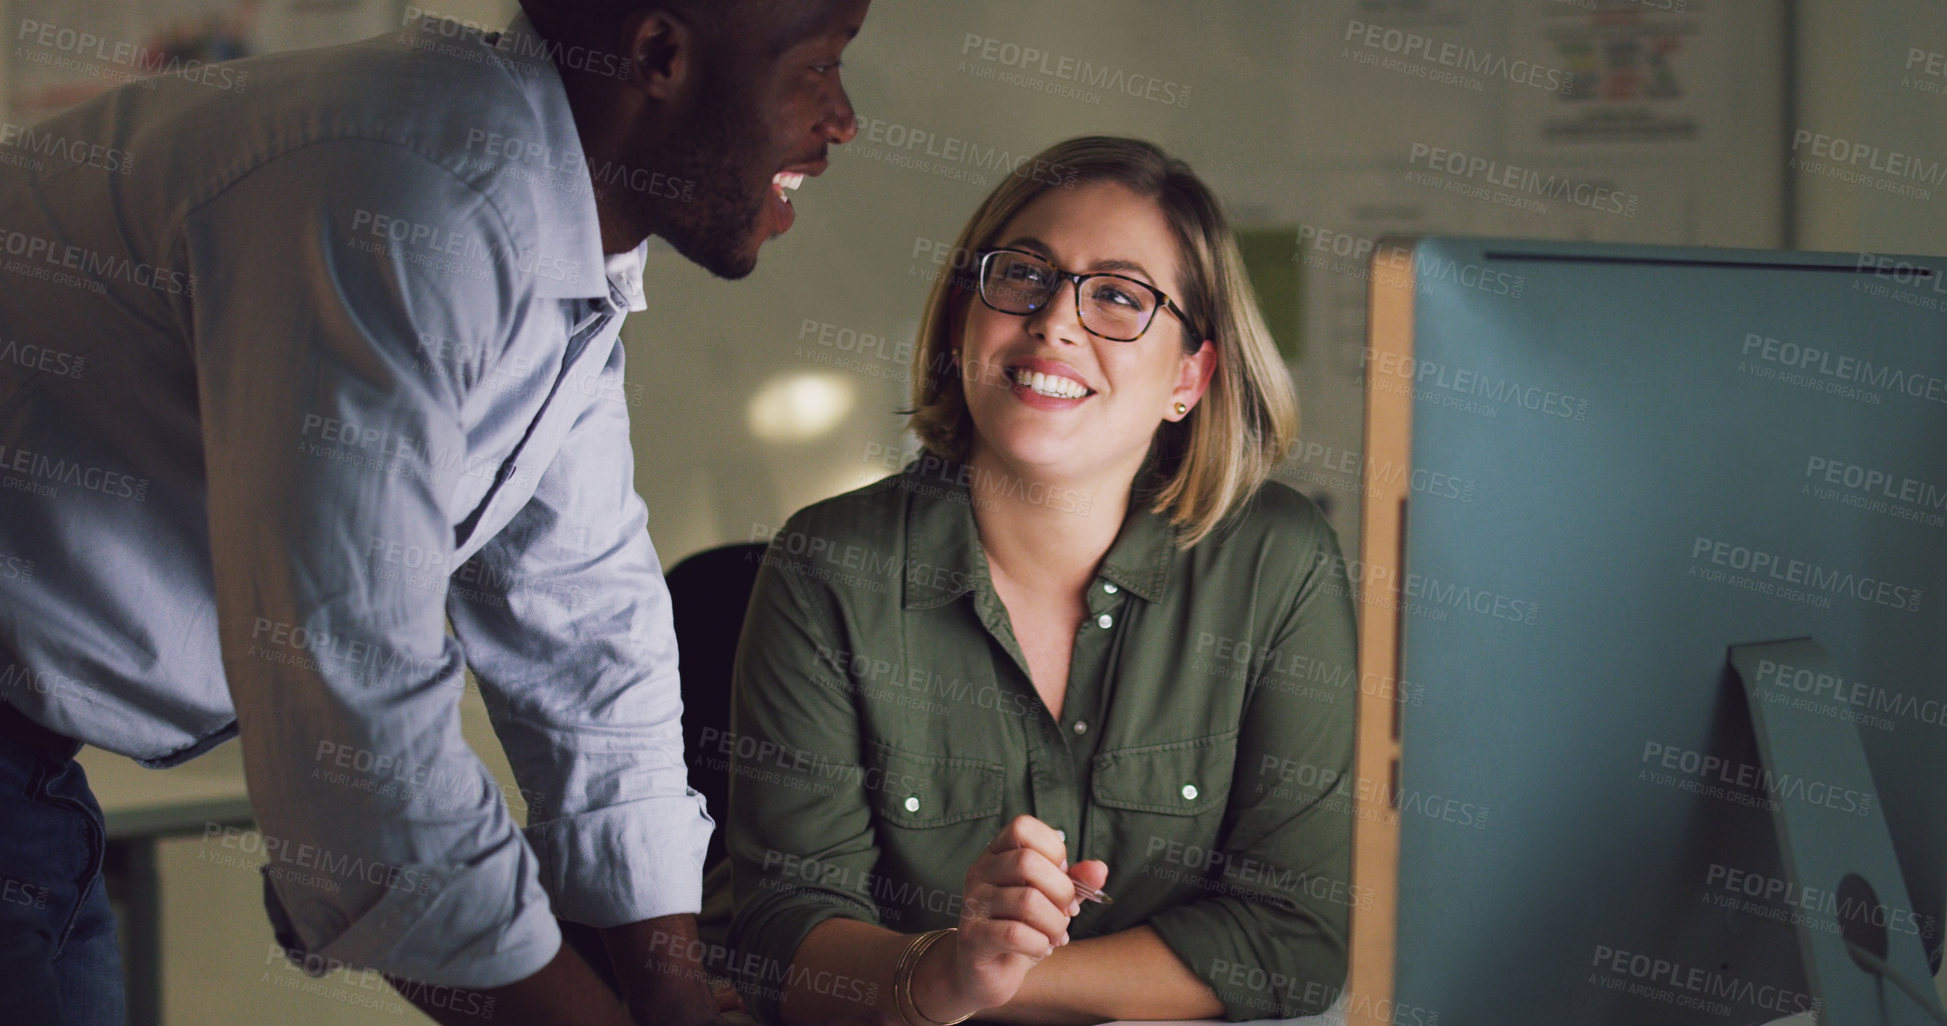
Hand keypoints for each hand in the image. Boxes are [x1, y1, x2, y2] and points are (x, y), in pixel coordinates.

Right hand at [940, 815, 1108, 1012]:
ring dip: (1055, 925)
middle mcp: (979, 871)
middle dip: (1061, 891)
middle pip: (1027, 862)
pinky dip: (1040, 945)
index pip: (1023, 827)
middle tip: (1066, 913)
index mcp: (996, 854)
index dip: (1053, 850)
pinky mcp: (973, 936)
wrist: (985, 971)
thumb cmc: (1021, 927)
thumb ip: (1076, 882)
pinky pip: (1016, 934)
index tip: (1061, 876)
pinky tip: (1040, 949)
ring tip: (1056, 936)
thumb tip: (1099, 869)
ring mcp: (972, 903)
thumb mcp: (1052, 900)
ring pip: (1027, 902)